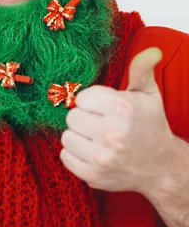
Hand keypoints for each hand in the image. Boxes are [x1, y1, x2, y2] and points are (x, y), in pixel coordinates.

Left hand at [60, 47, 174, 193]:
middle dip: (84, 117)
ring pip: (66, 136)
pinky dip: (75, 154)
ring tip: (96, 138)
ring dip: (78, 136)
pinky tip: (92, 152)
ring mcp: (101, 158)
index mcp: (122, 109)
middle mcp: (111, 134)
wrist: (161, 167)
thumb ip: (142, 70)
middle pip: (72, 116)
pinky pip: (65, 156)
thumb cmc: (150, 125)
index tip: (104, 108)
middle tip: (100, 123)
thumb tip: (151, 51)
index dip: (92, 101)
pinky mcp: (93, 176)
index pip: (82, 97)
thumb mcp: (148, 94)